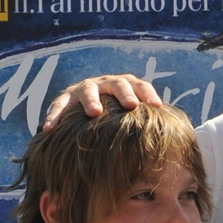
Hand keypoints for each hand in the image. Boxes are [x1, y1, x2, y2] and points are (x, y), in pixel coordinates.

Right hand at [43, 74, 161, 131]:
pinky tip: (49, 130)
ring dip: (92, 100)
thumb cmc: (117, 117)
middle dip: (125, 93)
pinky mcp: (66, 97)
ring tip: (94, 113)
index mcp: (126, 85)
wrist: (87, 108)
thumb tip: (172, 138)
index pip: (141, 85)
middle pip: (117, 84)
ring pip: (89, 91)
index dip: (148, 94)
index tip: (157, 106)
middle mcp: (106, 83)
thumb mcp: (130, 116)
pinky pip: (59, 105)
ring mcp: (85, 88)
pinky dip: (54, 116)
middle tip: (131, 105)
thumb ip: (146, 121)